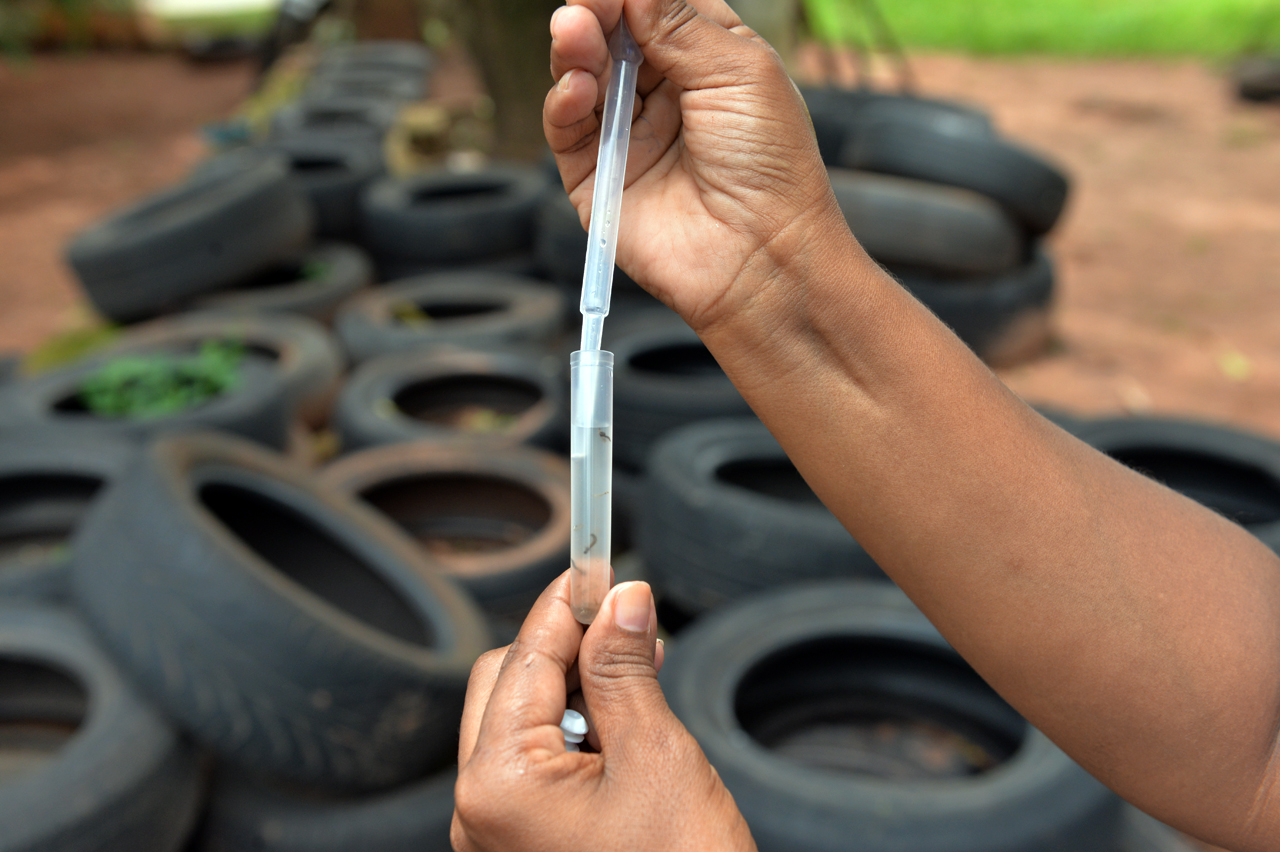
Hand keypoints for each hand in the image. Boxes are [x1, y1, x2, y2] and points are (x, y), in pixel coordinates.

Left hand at [451, 575, 756, 851]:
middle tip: (631, 625)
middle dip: (566, 646)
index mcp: (497, 784)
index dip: (568, 603)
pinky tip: (624, 719)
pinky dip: (574, 730)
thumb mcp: (656, 757)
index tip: (601, 564)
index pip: (525, 657)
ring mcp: (495, 835)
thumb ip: (625, 669)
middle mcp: (477, 811)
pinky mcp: (522, 847)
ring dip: (574, 686)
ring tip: (639, 671)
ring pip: (518, 720)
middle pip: (505, 682)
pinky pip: (532, 763)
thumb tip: (621, 599)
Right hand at [545, 0, 853, 331]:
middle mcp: (666, 94)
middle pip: (614, 34)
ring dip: (575, 49)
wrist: (761, 257)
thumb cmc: (771, 165)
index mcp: (709, 60)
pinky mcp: (597, 178)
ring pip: (584, 74)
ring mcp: (628, 134)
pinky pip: (567, 128)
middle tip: (585, 3)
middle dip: (595, 12)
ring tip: (573, 33)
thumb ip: (678, 21)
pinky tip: (576, 88)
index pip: (657, 5)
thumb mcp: (738, 71)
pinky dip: (563, 101)